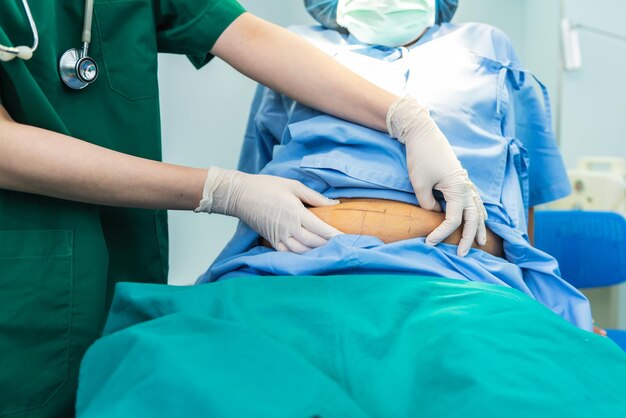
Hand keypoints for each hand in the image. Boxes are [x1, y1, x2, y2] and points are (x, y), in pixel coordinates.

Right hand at [195, 167, 341, 252]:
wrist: (241, 195)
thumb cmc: (267, 186)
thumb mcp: (293, 185)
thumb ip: (315, 196)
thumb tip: (334, 204)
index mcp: (295, 212)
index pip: (321, 229)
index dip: (336, 236)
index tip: (348, 239)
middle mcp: (288, 228)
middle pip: (314, 243)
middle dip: (330, 246)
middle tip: (344, 247)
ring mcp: (279, 237)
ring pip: (302, 251)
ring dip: (317, 252)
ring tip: (330, 251)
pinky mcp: (272, 241)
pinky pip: (288, 253)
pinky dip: (301, 256)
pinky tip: (310, 255)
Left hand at [387, 96, 486, 255]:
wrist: (423, 133)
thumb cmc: (420, 157)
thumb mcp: (419, 184)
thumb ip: (428, 203)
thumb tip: (436, 214)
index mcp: (458, 187)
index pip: (454, 219)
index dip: (442, 233)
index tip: (429, 242)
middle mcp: (467, 186)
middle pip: (473, 218)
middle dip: (470, 238)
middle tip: (462, 254)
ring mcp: (466, 181)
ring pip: (478, 209)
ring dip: (480, 226)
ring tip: (483, 243)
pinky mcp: (461, 179)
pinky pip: (475, 200)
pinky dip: (478, 212)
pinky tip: (478, 219)